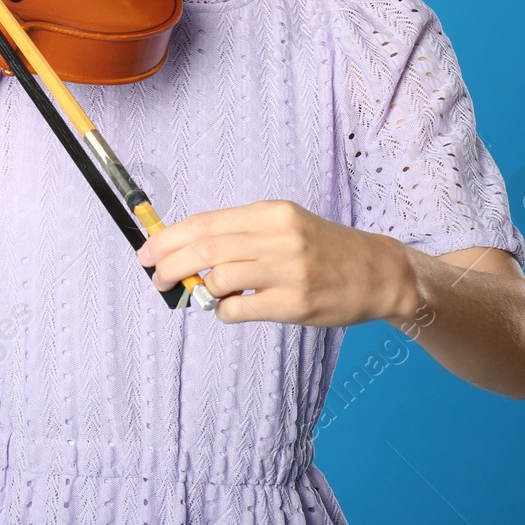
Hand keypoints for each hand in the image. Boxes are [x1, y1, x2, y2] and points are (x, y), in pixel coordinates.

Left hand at [134, 199, 415, 326]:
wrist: (379, 272)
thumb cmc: (322, 249)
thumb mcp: (283, 226)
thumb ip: (239, 236)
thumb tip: (185, 251)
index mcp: (270, 213)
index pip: (204, 223)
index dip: (168, 238)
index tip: (145, 251)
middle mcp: (278, 237)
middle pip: (204, 249)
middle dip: (168, 264)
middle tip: (156, 279)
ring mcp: (288, 271)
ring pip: (218, 278)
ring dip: (197, 289)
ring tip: (199, 294)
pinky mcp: (296, 303)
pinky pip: (239, 309)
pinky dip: (223, 311)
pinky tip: (229, 309)